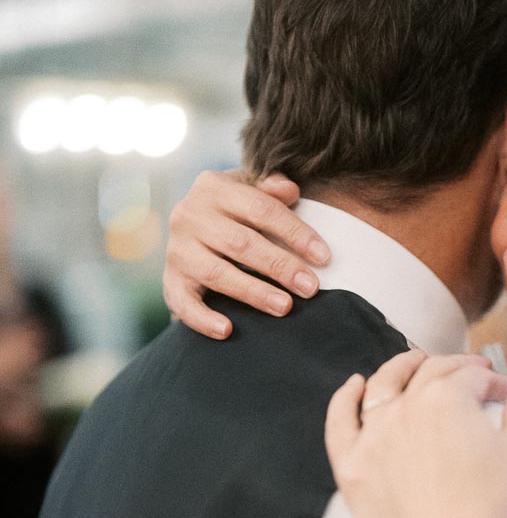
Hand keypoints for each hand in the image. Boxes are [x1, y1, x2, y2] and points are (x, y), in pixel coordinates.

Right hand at [163, 170, 331, 338]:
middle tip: (310, 287)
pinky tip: (227, 330)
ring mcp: (178, 250)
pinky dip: (203, 319)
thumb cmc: (233, 211)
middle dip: (280, 266)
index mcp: (213, 188)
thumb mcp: (249, 191)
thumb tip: (291, 191)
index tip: (324, 257)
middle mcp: (190, 215)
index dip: (295, 233)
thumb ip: (270, 190)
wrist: (189, 228)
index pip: (261, 209)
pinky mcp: (171, 281)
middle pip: (241, 243)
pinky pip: (183, 303)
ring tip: (284, 307)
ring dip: (253, 292)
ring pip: (218, 273)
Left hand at [325, 351, 506, 517]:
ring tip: (415, 363)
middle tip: (472, 375)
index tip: (505, 392)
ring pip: (383, 385)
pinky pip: (340, 422)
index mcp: (448, 398)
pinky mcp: (350, 465)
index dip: (494, 382)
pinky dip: (345, 398)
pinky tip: (355, 386)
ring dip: (402, 367)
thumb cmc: (491, 511)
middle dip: (456, 368)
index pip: (473, 377)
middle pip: (431, 374)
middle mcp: (406, 406)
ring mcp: (373, 435)